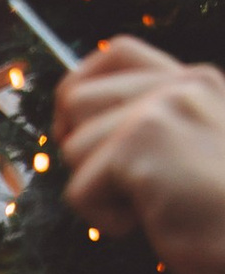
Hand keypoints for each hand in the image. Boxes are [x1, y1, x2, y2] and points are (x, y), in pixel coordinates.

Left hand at [54, 39, 224, 273]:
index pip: (118, 52)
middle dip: (80, 148)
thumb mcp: (198, 152)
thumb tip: (75, 130)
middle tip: (118, 183)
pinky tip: (156, 221)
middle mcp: (179, 86)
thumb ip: (155, 126)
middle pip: (76, 98)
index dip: (82, 87)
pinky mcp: (143, 142)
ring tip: (154, 204)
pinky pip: (80, 190)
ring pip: (74, 147)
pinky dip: (107, 220)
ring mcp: (160, 109)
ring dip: (100, 190)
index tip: (78, 130)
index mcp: (196, 83)